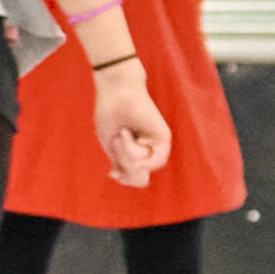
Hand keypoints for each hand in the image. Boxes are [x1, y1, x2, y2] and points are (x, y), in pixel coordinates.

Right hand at [91, 69, 174, 190]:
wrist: (116, 92)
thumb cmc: (110, 115)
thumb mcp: (112, 148)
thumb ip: (125, 167)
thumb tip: (137, 181)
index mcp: (135, 154)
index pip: (136, 180)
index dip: (124, 179)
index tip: (112, 172)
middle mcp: (148, 151)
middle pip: (139, 178)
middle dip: (122, 163)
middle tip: (115, 141)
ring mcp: (156, 145)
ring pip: (143, 169)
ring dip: (127, 153)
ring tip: (122, 133)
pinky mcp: (164, 138)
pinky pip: (152, 159)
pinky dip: (135, 150)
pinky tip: (127, 136)